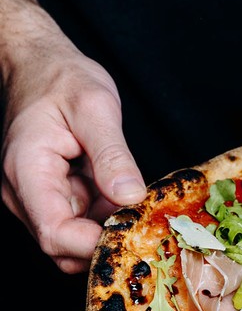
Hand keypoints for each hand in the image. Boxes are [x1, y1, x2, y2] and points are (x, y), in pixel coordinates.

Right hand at [1, 36, 146, 273]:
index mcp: (27, 171)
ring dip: (108, 227)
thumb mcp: (95, 107)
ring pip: (74, 237)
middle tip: (147, 222)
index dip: (94, 244)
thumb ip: (112, 155)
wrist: (41, 64)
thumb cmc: (60, 78)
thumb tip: (130, 197)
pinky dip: (107, 214)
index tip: (134, 233)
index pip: (54, 234)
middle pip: (63, 246)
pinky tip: (128, 195)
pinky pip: (81, 219)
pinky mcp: (55, 193)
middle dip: (105, 241)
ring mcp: (38, 195)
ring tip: (142, 204)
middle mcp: (25, 192)